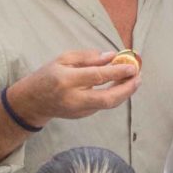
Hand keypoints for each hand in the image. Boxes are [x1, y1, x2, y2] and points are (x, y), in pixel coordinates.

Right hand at [6, 49, 141, 126]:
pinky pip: (102, 105)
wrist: (33, 102)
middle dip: (127, 89)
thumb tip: (111, 56)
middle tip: (138, 77)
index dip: (117, 71)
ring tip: (134, 80)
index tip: (132, 66)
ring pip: (108, 104)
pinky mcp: (82, 116)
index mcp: (66, 80)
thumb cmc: (48, 75)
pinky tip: (121, 85)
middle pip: (107, 98)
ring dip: (124, 93)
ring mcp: (79, 110)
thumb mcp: (63, 59)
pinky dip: (114, 95)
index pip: (97, 76)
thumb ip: (87, 57)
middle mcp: (74, 98)